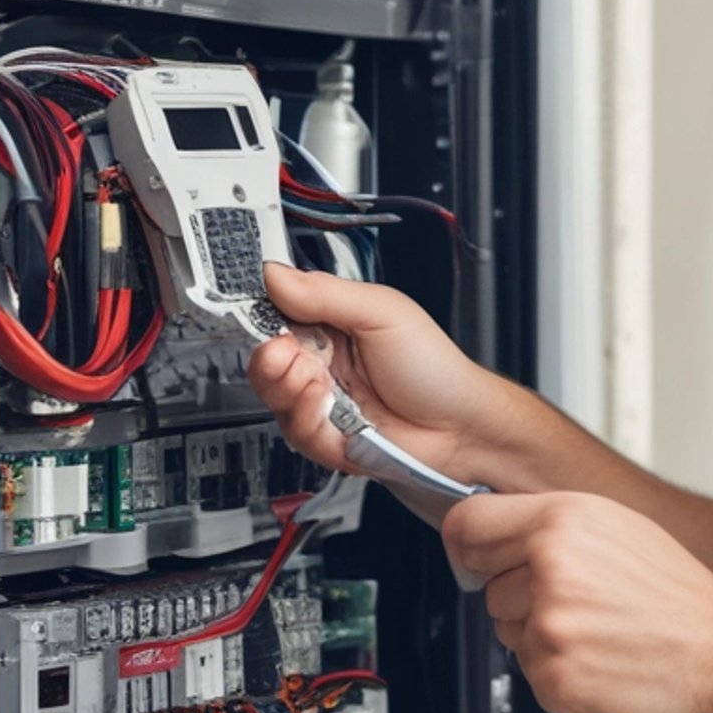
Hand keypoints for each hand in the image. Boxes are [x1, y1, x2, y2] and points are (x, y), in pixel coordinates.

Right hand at [248, 262, 515, 484]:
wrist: (461, 428)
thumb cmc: (434, 368)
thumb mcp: (382, 313)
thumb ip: (325, 294)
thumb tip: (275, 273)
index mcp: (332, 323)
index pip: (276, 315)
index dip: (259, 317)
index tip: (252, 317)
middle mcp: (324, 362)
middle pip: (265, 361)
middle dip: (271, 360)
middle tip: (288, 355)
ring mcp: (324, 402)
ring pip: (275, 399)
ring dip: (291, 391)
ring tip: (320, 383)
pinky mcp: (327, 438)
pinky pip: (296, 433)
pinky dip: (308, 422)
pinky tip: (330, 411)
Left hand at [445, 491, 712, 712]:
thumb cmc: (678, 594)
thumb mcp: (618, 526)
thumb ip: (551, 523)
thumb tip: (494, 532)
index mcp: (563, 522)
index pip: (467, 524)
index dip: (471, 543)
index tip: (478, 555)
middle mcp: (551, 570)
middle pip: (487, 584)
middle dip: (520, 593)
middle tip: (579, 598)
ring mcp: (550, 628)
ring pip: (504, 629)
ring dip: (537, 633)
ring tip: (596, 627)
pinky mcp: (553, 679)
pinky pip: (527, 669)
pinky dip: (556, 669)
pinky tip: (599, 656)